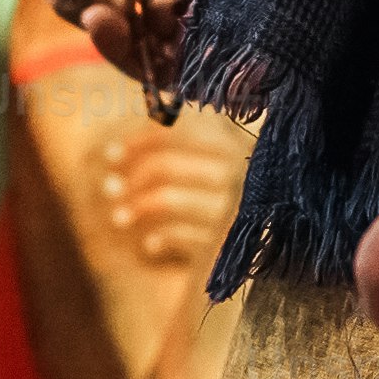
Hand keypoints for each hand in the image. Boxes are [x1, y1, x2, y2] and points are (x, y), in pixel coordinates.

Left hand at [100, 116, 252, 276]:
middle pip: (166, 166)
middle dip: (132, 177)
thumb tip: (145, 116)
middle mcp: (243, 172)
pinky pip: (178, 236)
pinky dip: (158, 240)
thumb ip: (189, 131)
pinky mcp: (229, 245)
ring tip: (119, 218)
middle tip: (110, 188)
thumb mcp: (218, 159)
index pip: (179, 130)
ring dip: (135, 209)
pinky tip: (150, 245)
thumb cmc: (236, 199)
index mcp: (239, 141)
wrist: (269, 262)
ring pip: (167, 200)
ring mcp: (237, 210)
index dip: (140, 140)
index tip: (112, 153)